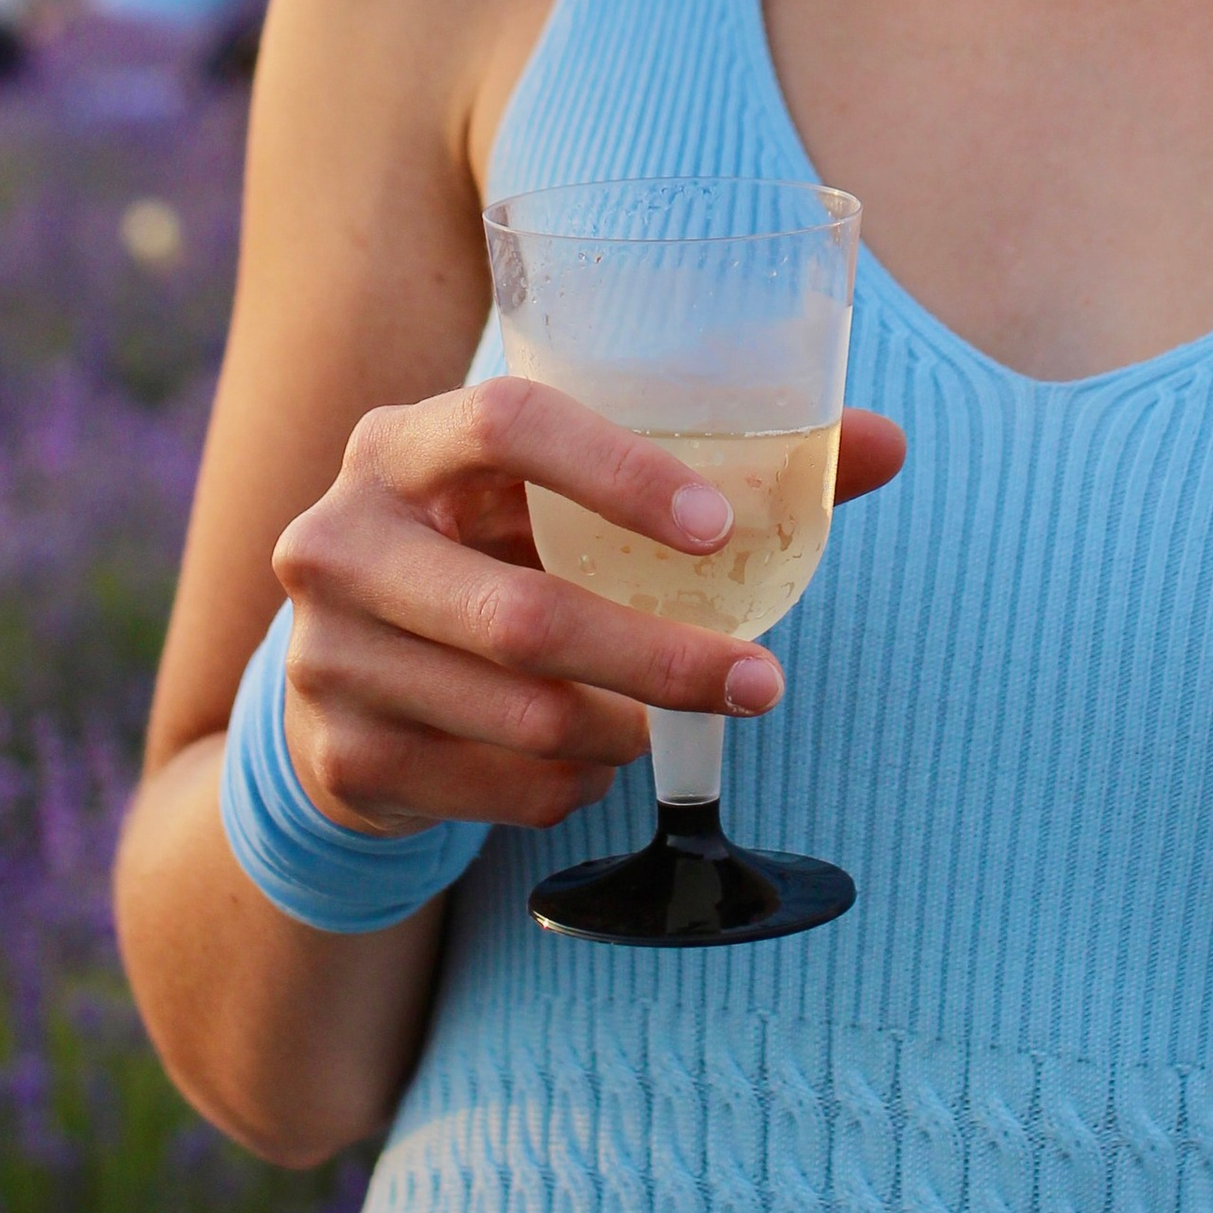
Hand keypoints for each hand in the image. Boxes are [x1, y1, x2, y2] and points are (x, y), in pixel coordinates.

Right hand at [271, 378, 904, 837]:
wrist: (333, 672)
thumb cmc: (488, 548)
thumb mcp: (556, 495)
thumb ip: (712, 466)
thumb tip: (884, 443)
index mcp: (401, 443)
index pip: (505, 424)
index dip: (618, 472)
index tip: (717, 529)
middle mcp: (342, 541)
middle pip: (523, 615)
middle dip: (662, 659)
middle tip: (763, 683)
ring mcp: (328, 657)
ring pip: (526, 717)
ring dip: (629, 731)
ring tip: (667, 718)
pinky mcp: (342, 758)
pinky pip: (506, 788)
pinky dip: (578, 781)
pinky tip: (595, 754)